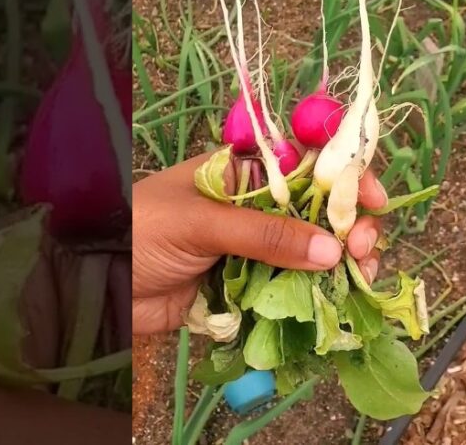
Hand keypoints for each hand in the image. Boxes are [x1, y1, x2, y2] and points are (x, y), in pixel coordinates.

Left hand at [132, 150, 387, 335]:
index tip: (372, 197)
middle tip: (361, 248)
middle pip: (318, 211)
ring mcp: (251, 250)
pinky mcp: (245, 290)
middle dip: (348, 226)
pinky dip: (315, 298)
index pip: (306, 162)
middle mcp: (253, 208)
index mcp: (242, 171)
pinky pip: (289, 292)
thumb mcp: (200, 223)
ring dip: (340, 264)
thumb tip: (331, 248)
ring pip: (310, 253)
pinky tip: (338, 303)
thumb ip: (265, 235)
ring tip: (360, 277)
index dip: (344, 174)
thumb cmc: (138, 232)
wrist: (92, 286)